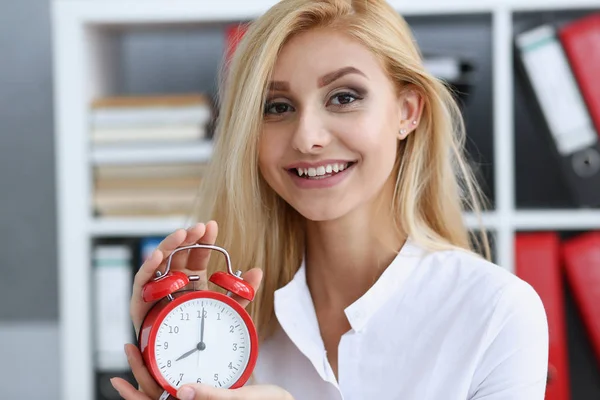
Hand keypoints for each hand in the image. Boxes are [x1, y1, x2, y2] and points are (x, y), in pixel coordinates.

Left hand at [111, 346, 290, 399]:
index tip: (120, 378)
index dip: (134, 395)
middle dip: (140, 372)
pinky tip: (171, 354)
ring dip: (153, 369)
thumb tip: (182, 393)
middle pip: (157, 393)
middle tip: (130, 348)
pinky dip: (173, 367)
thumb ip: (213, 396)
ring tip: (142, 350)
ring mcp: (201, 398)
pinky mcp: (211, 391)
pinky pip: (184, 381)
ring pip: (168, 387)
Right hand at [120, 220, 263, 398]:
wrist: (185, 370)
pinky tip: (157, 256)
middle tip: (199, 228)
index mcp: (192, 284)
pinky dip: (148, 268)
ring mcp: (156, 294)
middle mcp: (173, 286)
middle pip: (177, 256)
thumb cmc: (203, 341)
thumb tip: (257, 271)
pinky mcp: (141, 307)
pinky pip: (141, 284)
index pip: (197, 257)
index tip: (212, 226)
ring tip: (181, 235)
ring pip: (159, 264)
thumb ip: (241, 295)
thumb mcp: (226, 314)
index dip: (203, 241)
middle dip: (187, 239)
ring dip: (168, 247)